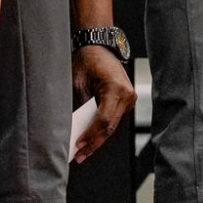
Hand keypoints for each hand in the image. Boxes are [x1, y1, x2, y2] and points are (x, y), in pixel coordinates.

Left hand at [71, 45, 134, 162]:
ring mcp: (129, 99)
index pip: (104, 120)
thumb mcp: (78, 82)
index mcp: (116, 89)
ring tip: (83, 151)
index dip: (91, 135)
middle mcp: (127, 95)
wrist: (98, 47)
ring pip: (112, 126)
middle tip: (79, 155)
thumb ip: (79, 105)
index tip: (78, 144)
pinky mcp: (126, 101)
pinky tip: (91, 138)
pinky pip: (113, 119)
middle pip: (110, 127)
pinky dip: (102, 129)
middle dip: (94, 143)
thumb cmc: (87, 60)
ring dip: (98, 138)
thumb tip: (73, 129)